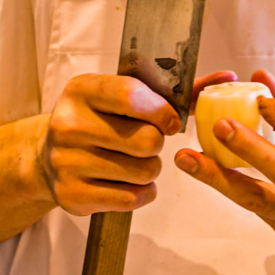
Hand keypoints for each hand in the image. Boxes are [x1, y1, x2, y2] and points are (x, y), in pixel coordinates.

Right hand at [35, 70, 237, 216]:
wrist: (47, 156)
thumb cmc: (99, 121)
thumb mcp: (122, 96)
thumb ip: (173, 90)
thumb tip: (227, 76)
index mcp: (80, 90)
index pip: (132, 96)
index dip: (161, 111)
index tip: (169, 121)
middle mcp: (67, 124)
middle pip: (146, 140)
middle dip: (157, 144)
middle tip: (147, 144)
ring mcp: (66, 162)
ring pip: (143, 171)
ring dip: (150, 170)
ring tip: (134, 162)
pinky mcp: (71, 195)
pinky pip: (130, 198)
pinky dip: (141, 193)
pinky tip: (128, 183)